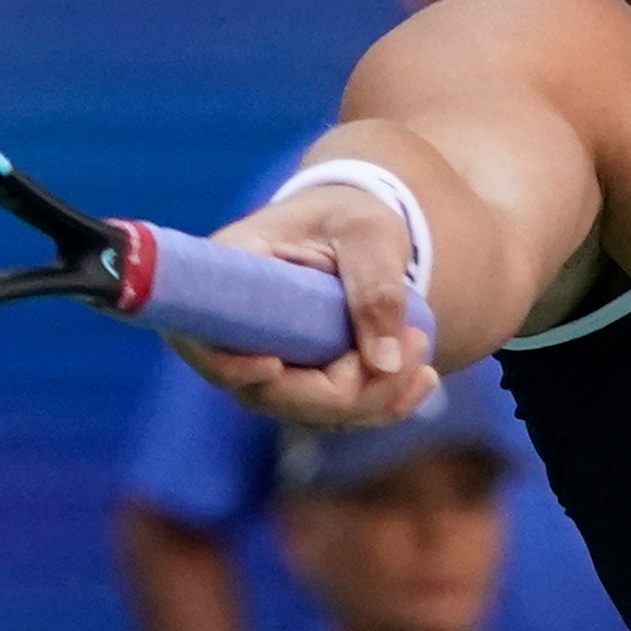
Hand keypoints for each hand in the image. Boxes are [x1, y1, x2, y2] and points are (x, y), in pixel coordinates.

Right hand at [164, 186, 438, 428]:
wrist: (356, 231)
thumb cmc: (352, 217)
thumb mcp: (370, 234)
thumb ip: (376, 287)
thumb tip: (381, 363)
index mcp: (230, 273)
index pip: (209, 337)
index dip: (233, 365)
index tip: (272, 366)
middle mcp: (233, 328)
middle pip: (268, 391)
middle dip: (346, 390)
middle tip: (414, 345)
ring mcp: (260, 362)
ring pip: (306, 411)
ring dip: (373, 399)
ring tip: (422, 352)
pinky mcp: (295, 383)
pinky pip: (331, 413)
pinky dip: (379, 404)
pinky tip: (421, 379)